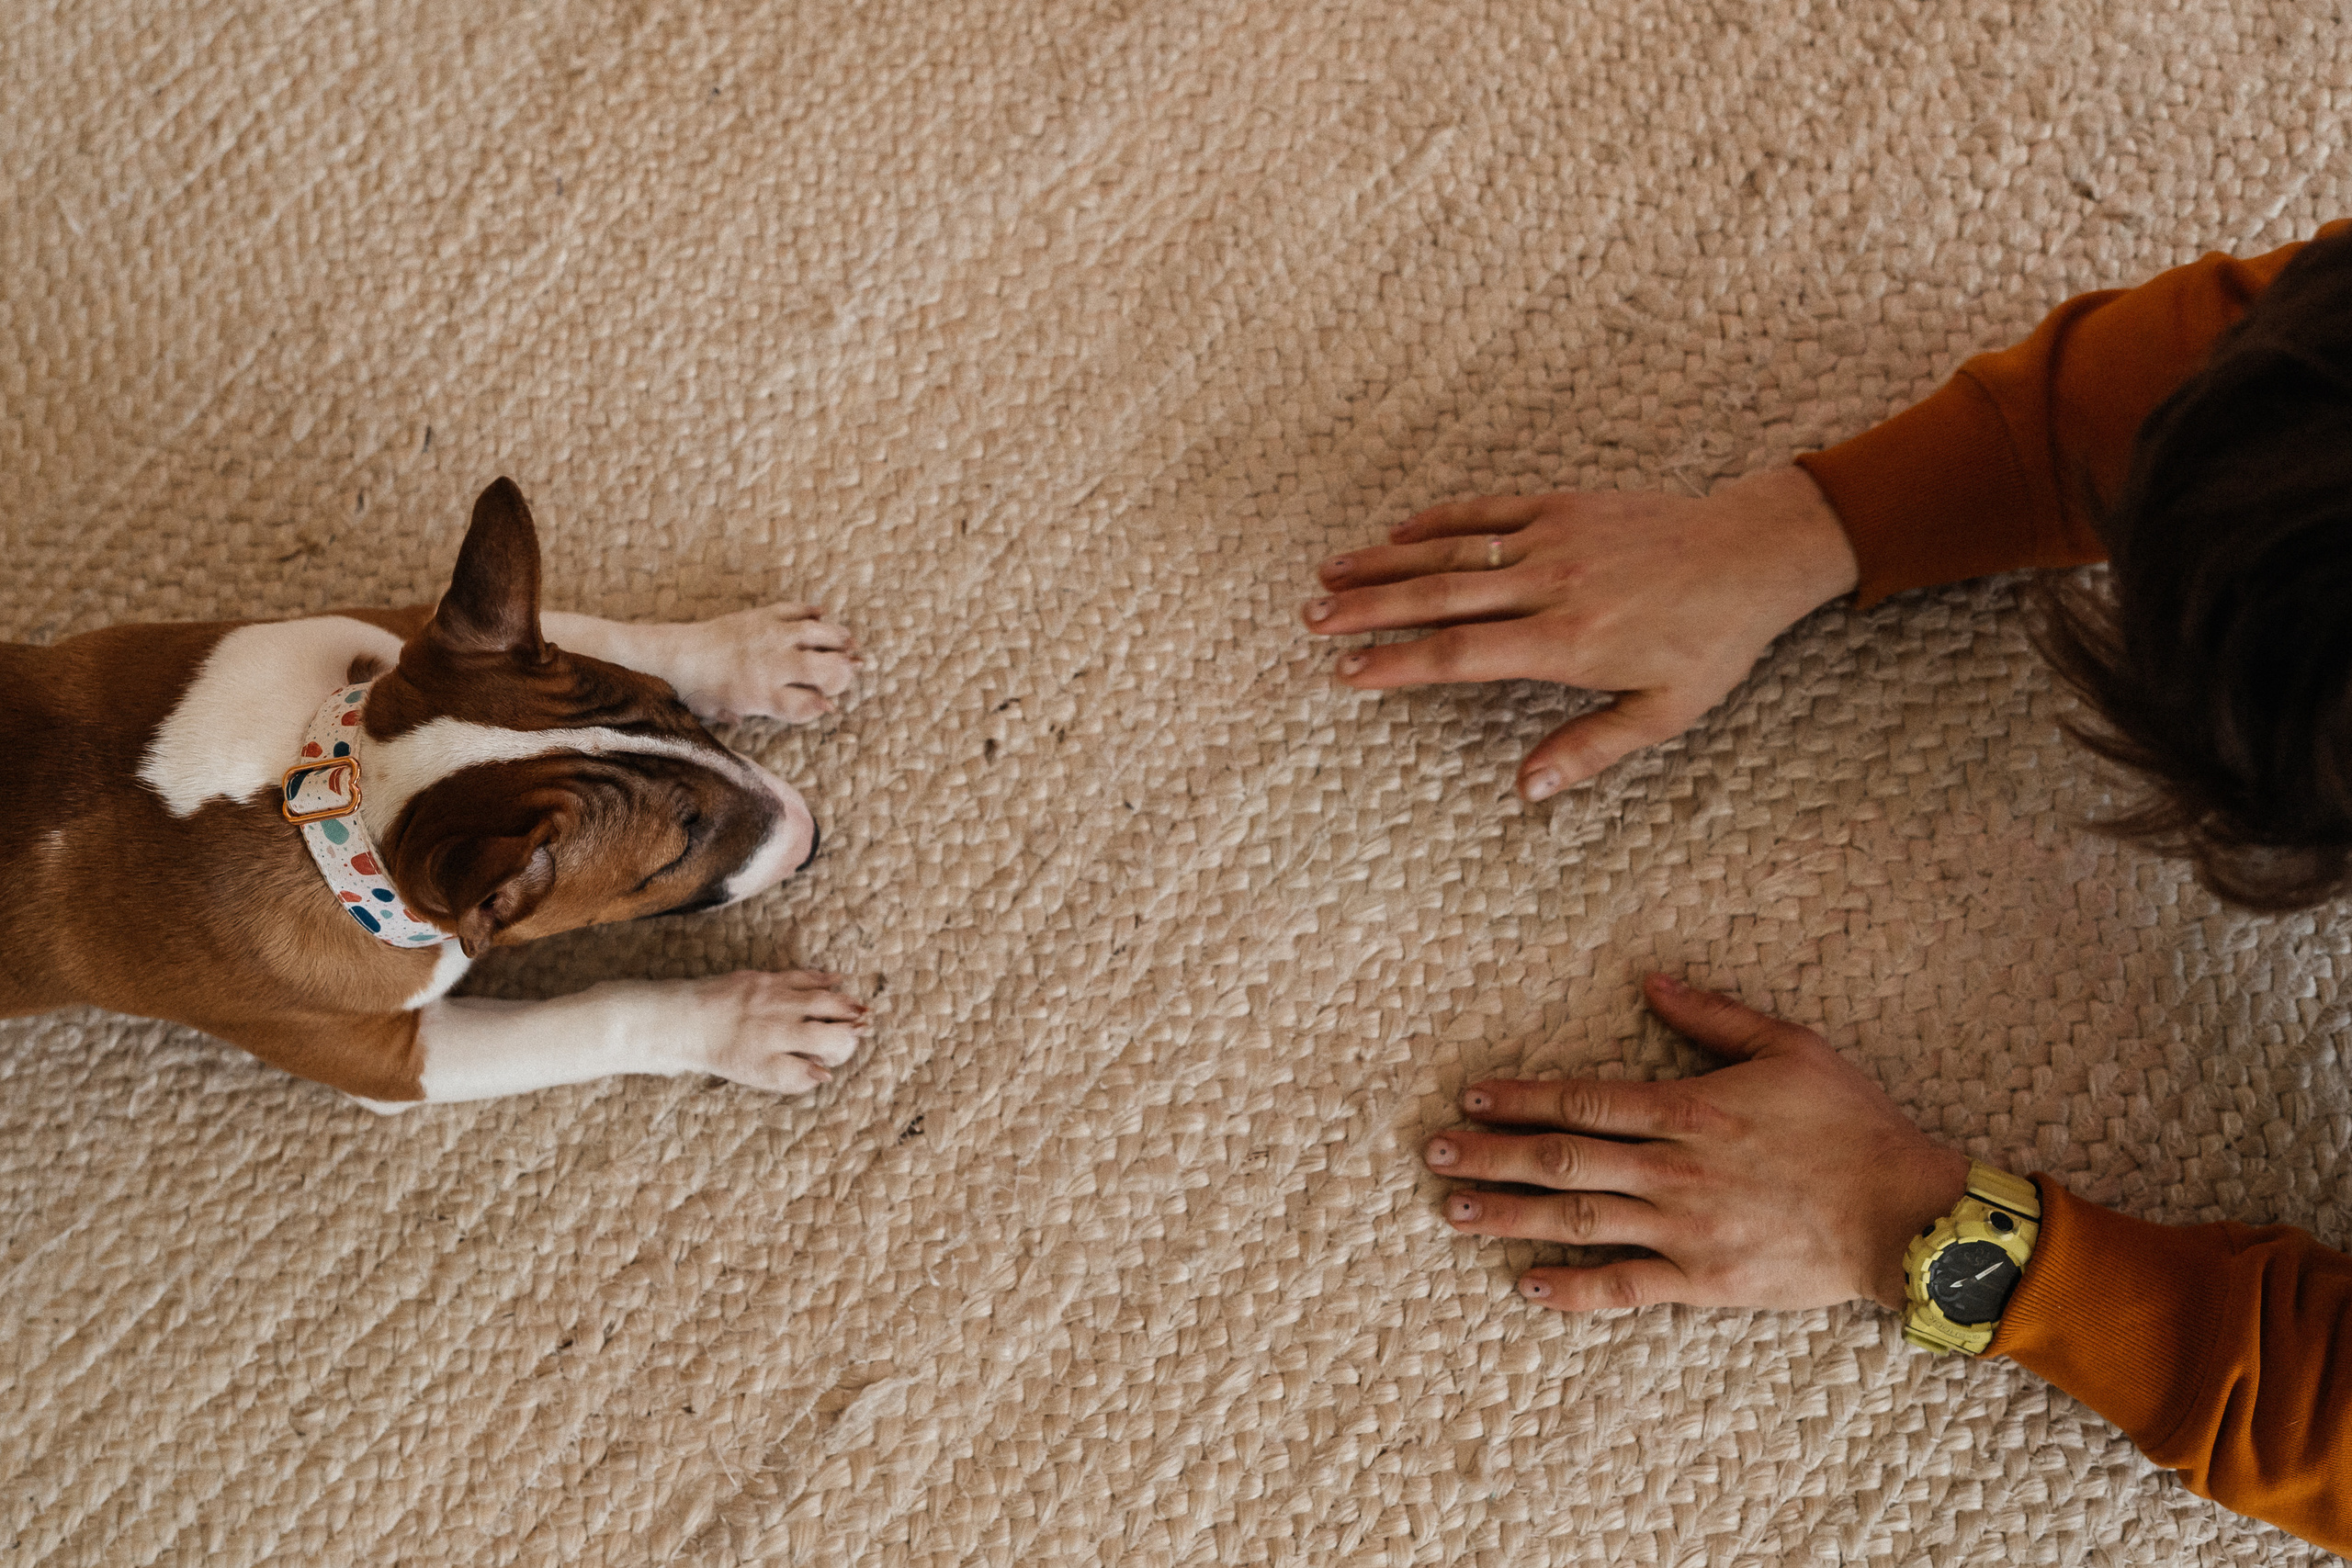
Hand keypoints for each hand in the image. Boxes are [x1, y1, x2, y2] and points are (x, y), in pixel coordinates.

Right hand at [1303, 467, 1857, 798]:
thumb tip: (1527, 791)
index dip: (1398, 664)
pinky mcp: (1564, 505)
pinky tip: (1395, 532)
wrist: (1755, 552)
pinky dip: (1437, 521)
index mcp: (1570, 642)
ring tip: (1328, 575)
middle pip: (1440, 598)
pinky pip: (1488, 511)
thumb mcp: (1665, 712)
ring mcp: (1555, 539)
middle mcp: (1552, 586)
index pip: (1463, 654)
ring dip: (1384, 563)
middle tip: (1310, 621)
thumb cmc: (1712, 641)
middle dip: (1368, 610)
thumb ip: (1591, 748)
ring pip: (1452, 551)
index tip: (1346, 674)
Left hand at [1423, 974, 1967, 1312]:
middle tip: (1432, 1153)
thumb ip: (1714, 1016)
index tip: (1471, 1099)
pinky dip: (1572, 1289)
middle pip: (1562, 1159)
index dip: (1520, 1099)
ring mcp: (1685, 1228)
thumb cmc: (1852, 1124)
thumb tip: (1651, 981)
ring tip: (1452, 1210)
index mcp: (1690, 1107)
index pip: (1582, 1101)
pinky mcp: (1703, 1279)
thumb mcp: (1791, 1046)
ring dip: (1509, 1214)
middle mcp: (1674, 1168)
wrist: (1906, 1215)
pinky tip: (1526, 1284)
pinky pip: (1624, 1287)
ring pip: (1577, 1220)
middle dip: (1490, 1155)